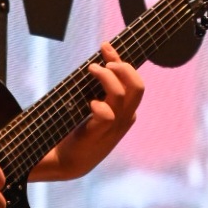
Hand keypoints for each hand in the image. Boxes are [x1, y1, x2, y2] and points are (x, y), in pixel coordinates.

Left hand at [31, 42, 143, 181]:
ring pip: (122, 95)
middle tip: (103, 62)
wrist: (68, 161)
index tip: (105, 46)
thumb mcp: (94, 106)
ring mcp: (114, 127)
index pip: (135, 81)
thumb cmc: (79, 130)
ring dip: (107, 78)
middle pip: (138, 86)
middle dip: (122, 67)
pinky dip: (99, 104)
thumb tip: (97, 62)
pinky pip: (107, 115)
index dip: (122, 61)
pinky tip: (90, 103)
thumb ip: (99, 89)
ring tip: (92, 70)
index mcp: (127, 110)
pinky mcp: (99, 135)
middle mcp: (125, 118)